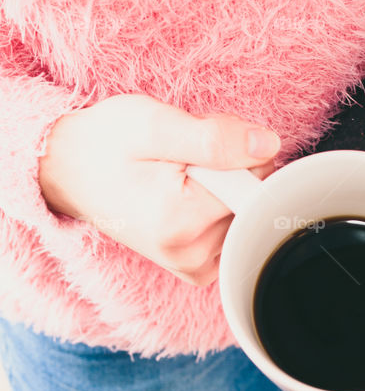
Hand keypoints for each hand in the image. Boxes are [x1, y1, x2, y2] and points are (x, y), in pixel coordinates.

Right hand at [37, 93, 281, 286]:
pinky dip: (218, 202)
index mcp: (181, 221)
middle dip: (231, 165)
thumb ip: (214, 138)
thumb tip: (268, 147)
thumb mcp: (155, 124)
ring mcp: (194, 265)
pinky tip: (186, 192)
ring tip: (179, 172)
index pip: (255, 177)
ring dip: (223, 182)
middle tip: (184, 155)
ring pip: (244, 207)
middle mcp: (190, 254)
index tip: (200, 143)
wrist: (69, 170)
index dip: (236, 149)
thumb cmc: (107, 142)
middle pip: (252, 194)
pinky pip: (234, 224)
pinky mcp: (197, 265)